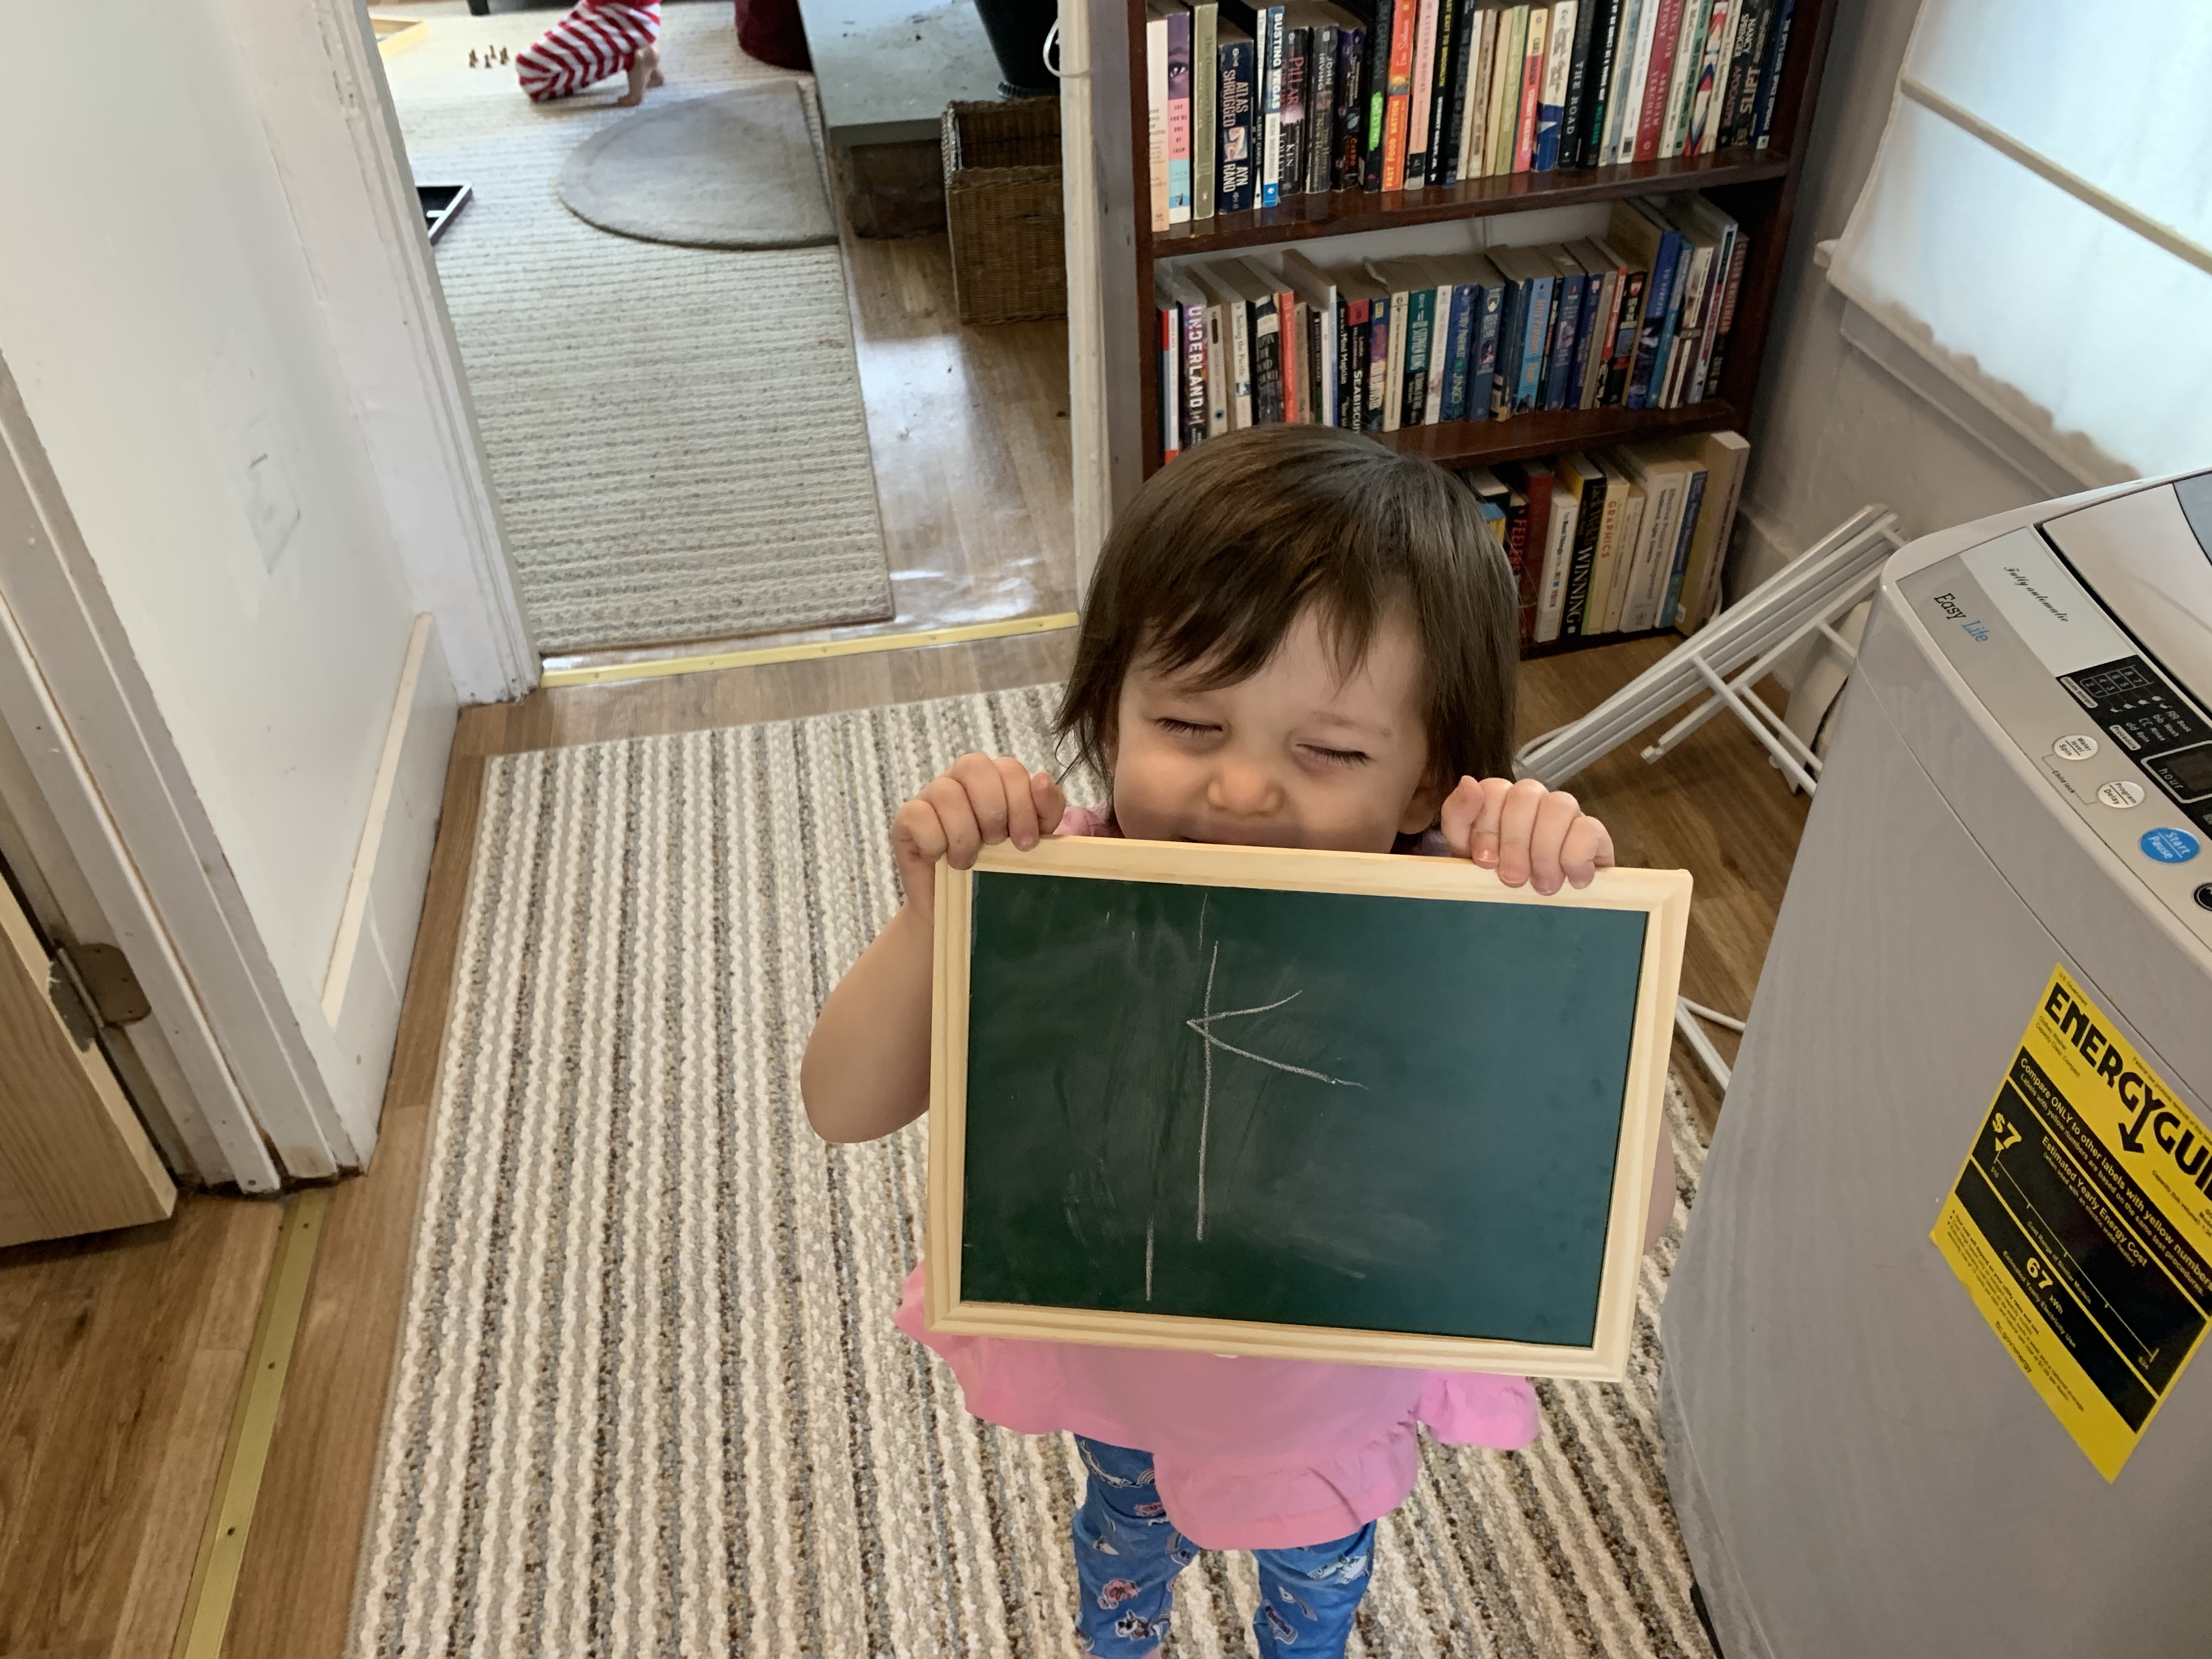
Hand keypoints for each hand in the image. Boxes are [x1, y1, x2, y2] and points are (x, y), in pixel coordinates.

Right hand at [892, 753, 1066, 918]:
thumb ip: (1046, 810)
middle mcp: (960, 780)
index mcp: (993, 779)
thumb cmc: (999, 870)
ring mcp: (930, 796)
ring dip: (964, 833)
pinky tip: (941, 859)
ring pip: (947, 792)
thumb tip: (1041, 779)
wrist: (963, 911)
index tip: (1027, 843)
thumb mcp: (1032, 841)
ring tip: (968, 861)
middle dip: (993, 810)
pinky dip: (935, 841)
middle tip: (996, 845)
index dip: (1022, 802)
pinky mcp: (906, 819)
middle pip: (975, 766)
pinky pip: (918, 815)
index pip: (1009, 768)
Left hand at [1438, 776, 1613, 894]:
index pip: (1494, 789)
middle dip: (1515, 842)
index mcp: (1501, 799)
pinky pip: (1590, 828)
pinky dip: (1577, 857)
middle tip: (1512, 879)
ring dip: (1546, 850)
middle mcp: (1534, 799)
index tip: (1484, 861)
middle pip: (1527, 794)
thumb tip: (1468, 782)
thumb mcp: (1464, 852)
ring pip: (1560, 805)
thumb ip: (1459, 816)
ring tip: (1541, 884)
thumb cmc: (1494, 876)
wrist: (1522, 911)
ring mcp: (1566, 813)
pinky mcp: (1593, 833)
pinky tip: (1571, 880)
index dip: (1487, 826)